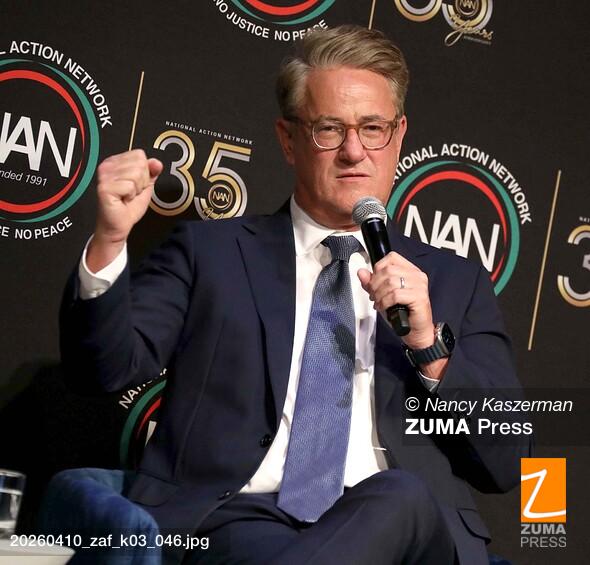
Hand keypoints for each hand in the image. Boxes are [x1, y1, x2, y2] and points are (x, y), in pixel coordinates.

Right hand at [87, 150, 162, 271]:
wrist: (119, 225)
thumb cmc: (128, 207)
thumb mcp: (145, 187)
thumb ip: (151, 173)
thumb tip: (157, 162)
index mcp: (115, 162)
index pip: (139, 155)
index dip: (143, 173)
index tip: (134, 186)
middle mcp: (107, 166)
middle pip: (139, 163)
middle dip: (141, 181)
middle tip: (130, 193)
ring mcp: (104, 175)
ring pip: (136, 174)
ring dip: (136, 189)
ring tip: (126, 196)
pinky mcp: (105, 187)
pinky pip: (130, 186)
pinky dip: (131, 196)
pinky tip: (123, 200)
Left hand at [358, 252, 434, 349]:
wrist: (416, 332)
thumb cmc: (402, 314)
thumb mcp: (382, 295)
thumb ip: (372, 283)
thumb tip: (361, 272)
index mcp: (410, 271)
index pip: (391, 258)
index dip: (378, 269)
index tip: (373, 282)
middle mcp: (417, 276)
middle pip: (388, 270)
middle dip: (375, 284)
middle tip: (373, 296)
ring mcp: (420, 286)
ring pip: (390, 282)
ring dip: (379, 294)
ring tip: (378, 302)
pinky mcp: (419, 297)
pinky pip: (395, 295)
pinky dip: (385, 301)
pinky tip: (384, 307)